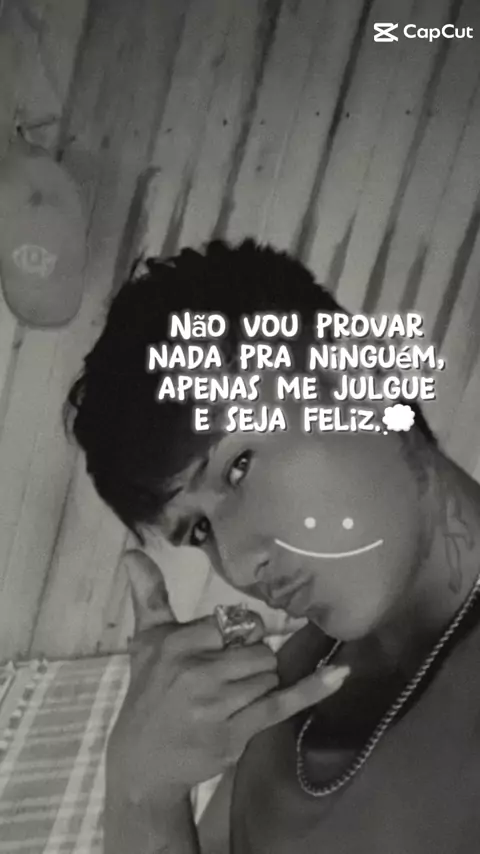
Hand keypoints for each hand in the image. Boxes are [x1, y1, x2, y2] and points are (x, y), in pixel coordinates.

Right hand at [107, 550, 349, 806]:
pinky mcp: (236, 731)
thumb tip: (132, 551)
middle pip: (256, 648)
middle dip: (250, 662)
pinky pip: (282, 702)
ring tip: (230, 699)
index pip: (230, 623)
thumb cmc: (148, 694)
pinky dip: (312, 688)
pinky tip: (339, 674)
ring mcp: (217, 703)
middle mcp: (195, 670)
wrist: (142, 763)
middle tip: (224, 680)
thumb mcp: (145, 641)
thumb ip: (148, 594)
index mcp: (175, 643)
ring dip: (259, 684)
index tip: (218, 652)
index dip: (232, 637)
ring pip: (268, 674)